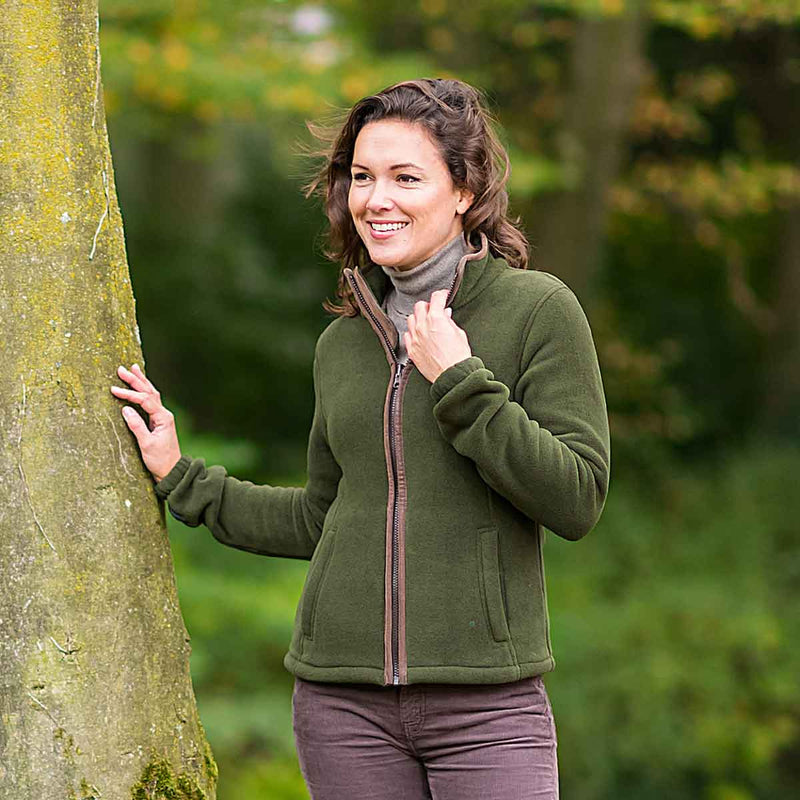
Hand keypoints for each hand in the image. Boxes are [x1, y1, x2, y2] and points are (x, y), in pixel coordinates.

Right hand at [110, 363, 181, 482]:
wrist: (172, 471)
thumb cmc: (160, 460)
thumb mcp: (146, 445)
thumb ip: (137, 426)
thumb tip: (125, 409)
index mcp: (163, 418)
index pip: (145, 400)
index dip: (129, 394)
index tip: (113, 390)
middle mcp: (164, 415)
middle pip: (150, 392)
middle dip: (136, 380)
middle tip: (122, 369)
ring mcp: (162, 417)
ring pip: (151, 395)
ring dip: (141, 382)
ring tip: (133, 369)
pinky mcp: (158, 422)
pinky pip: (150, 402)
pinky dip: (144, 392)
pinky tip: (140, 386)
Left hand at [404, 289, 471, 382]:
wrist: (453, 375)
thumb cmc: (459, 357)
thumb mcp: (459, 333)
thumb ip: (449, 321)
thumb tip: (445, 314)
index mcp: (436, 319)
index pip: (436, 297)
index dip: (442, 295)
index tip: (444, 297)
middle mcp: (422, 326)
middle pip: (420, 306)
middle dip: (429, 306)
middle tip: (435, 310)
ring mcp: (415, 338)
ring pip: (411, 319)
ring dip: (419, 318)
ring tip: (426, 322)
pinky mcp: (412, 350)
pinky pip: (407, 335)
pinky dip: (413, 332)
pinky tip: (420, 335)